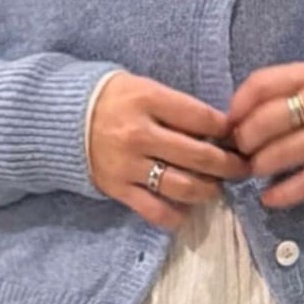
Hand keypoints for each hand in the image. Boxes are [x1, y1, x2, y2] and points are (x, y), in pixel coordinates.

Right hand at [88, 73, 247, 229]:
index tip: (238, 136)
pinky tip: (186, 211)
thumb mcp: (144, 88)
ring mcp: (128, 164)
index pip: (202, 117)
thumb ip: (177, 107)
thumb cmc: (112, 100)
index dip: (228, 129)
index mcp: (148, 100)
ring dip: (209, 191)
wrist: (61, 119)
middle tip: (242, 168)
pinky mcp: (118, 188)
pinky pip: (154, 210)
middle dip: (229, 165)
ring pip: (182, 186)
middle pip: (199, 155)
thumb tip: (218, 130)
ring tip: (217, 188)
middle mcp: (139, 134)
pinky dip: (175, 215)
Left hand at [229, 64, 303, 208]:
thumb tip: (231, 121)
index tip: (230, 123)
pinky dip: (282, 194)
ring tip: (255, 168)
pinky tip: (267, 198)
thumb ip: (274, 93)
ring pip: (282, 154)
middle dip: (245, 140)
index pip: (261, 85)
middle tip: (242, 149)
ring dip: (259, 166)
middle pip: (267, 121)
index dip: (237, 107)